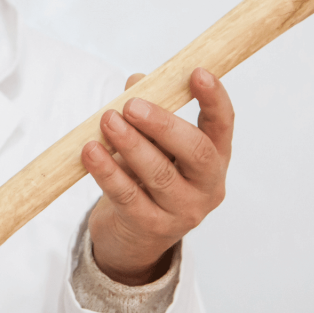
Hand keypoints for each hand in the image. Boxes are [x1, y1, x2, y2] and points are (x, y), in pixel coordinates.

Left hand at [81, 68, 233, 285]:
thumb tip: (137, 80)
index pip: (223, 125)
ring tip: (107, 120)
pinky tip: (90, 152)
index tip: (197, 72)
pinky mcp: (151, 227)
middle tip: (132, 105)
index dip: (214, 98)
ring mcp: (182, 211)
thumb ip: (148, 115)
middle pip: (195, 151)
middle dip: (163, 124)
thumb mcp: (152, 147)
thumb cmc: (145, 182)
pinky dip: (107, 171)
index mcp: (215, 160)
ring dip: (130, 144)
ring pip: (159, 173)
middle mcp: (207, 187)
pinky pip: (127, 195)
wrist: (132, 240)